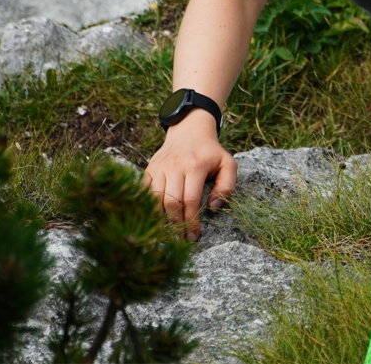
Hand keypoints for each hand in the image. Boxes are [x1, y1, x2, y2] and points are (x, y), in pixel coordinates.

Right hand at [142, 109, 236, 241]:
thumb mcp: (228, 164)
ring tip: (168, 234)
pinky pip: (143, 191)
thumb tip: (214, 207)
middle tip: (180, 240)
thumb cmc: (210, 152)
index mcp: (196, 166)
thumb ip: (227, 186)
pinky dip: (145, 207)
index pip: (190, 200)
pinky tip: (152, 220)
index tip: (194, 237)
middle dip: (175, 225)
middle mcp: (175, 166)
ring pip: (154, 199)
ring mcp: (159, 168)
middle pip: (170, 202)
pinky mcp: (148, 169)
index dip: (192, 221)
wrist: (190, 131)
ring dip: (160, 219)